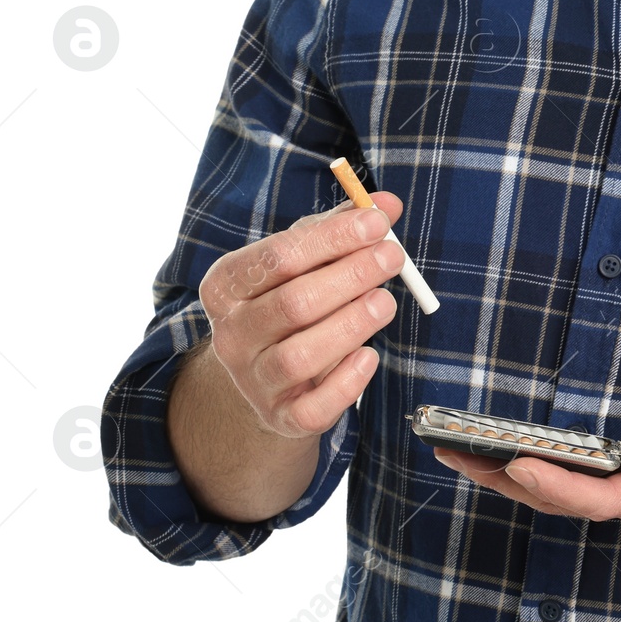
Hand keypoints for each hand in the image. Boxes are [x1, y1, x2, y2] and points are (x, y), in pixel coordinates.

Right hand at [196, 191, 406, 440]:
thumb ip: (341, 230)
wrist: (266, 381)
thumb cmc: (290, 306)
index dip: (333, 238)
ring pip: (301, 355)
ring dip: (351, 325)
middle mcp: (232, 334)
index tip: (378, 222)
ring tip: (386, 302)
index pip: (279, 256)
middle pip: (293, 303)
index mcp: (228, 286)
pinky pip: (313, 408)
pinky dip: (346, 383)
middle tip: (392, 257)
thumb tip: (387, 204)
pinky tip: (369, 357)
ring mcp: (254, 380)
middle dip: (350, 276)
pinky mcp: (283, 417)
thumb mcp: (305, 263)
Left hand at [431, 392, 620, 527]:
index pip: (605, 500)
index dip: (561, 487)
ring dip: (504, 475)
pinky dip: (527, 467)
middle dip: (506, 478)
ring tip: (453, 448)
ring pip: (556, 495)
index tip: (521, 466)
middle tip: (451, 450)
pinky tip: (496, 451)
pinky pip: (567, 481)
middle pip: (562, 501)